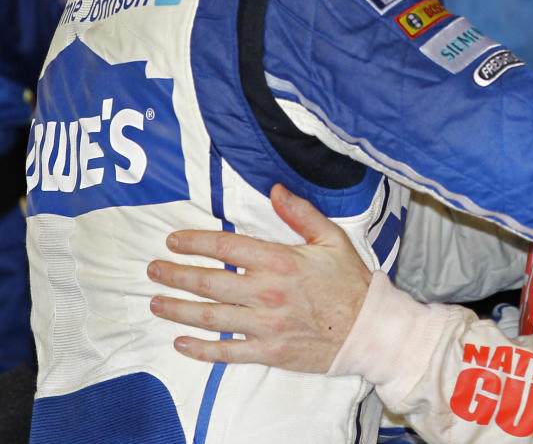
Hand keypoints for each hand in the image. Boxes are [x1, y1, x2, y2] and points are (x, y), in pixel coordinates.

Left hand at [147, 184, 370, 372]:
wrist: (368, 328)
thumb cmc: (350, 281)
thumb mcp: (331, 238)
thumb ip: (301, 213)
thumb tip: (275, 190)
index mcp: (281, 261)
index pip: (227, 247)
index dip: (195, 242)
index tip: (174, 240)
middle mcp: (267, 293)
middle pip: (209, 282)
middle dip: (176, 275)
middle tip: (153, 270)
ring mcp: (265, 325)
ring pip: (211, 318)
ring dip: (178, 309)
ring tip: (156, 302)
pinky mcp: (268, 352)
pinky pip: (226, 353)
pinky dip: (200, 350)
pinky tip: (181, 342)